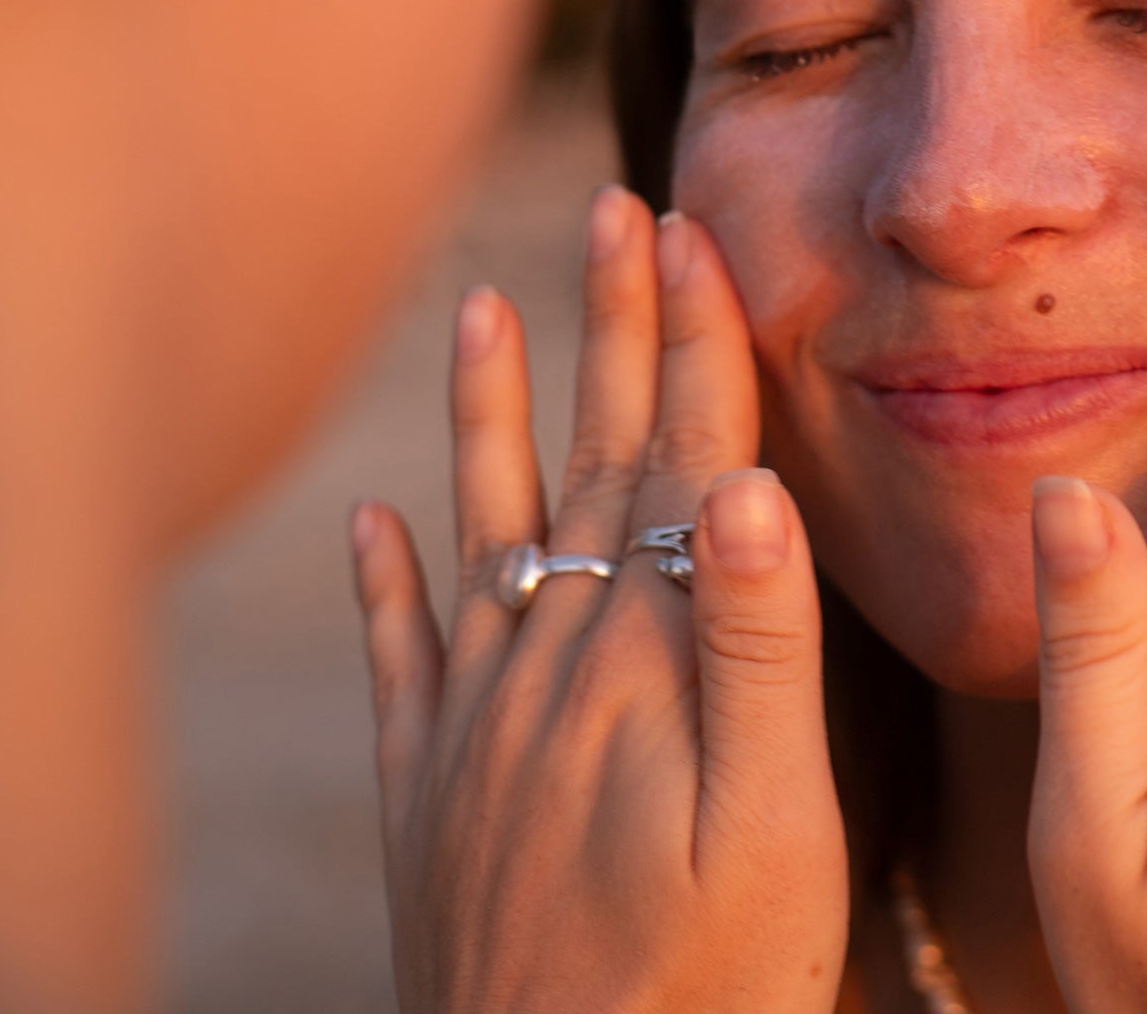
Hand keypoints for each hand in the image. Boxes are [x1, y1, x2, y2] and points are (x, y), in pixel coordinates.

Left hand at [350, 187, 847, 1013]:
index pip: (681, 453)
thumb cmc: (708, 986)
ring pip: (488, 523)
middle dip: (614, 325)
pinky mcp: (428, 787)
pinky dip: (385, 583)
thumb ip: (762, 650)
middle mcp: (554, 653)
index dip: (694, 336)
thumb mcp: (777, 829)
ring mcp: (478, 717)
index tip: (691, 224)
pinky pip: (399, 656)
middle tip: (619, 210)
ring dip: (488, 414)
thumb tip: (755, 483)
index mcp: (650, 649)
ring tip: (479, 311)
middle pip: (595, 454)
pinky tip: (369, 524)